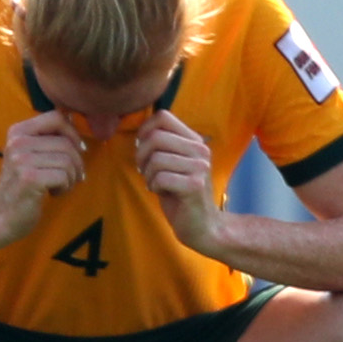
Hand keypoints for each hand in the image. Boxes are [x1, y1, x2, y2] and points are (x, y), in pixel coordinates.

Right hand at [0, 110, 88, 241]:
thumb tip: (73, 119)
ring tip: (59, 186)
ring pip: (68, 160)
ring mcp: (22, 160)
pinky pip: (64, 176)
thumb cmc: (20, 186)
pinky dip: (65, 187)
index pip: (57, 117)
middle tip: (71, 178)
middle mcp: (18, 142)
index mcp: (18, 132)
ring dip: (71, 178)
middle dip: (76, 163)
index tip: (77, 150)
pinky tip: (53, 194)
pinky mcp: (30, 178)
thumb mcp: (28, 155)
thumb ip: (46, 138)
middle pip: (67, 143)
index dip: (73, 134)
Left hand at [138, 111, 221, 245]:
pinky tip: (163, 193)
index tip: (143, 149)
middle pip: (156, 137)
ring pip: (156, 159)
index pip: (163, 117)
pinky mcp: (195, 185)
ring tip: (156, 184)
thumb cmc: (180, 194)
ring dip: (148, 175)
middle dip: (141, 155)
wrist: (202, 225)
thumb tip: (140, 134)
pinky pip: (160, 178)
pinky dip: (154, 186)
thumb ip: (161, 146)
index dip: (144, 130)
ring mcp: (200, 167)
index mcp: (194, 140)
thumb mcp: (172, 163)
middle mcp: (200, 150)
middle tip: (145, 171)